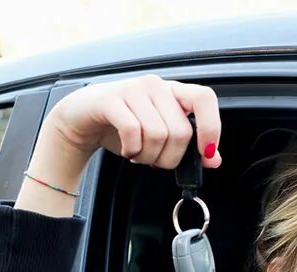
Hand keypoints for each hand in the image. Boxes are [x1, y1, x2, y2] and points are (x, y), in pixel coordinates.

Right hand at [44, 74, 222, 169]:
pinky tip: (127, 150)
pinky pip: (133, 132)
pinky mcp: (111, 99)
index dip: (211, 127)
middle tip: (156, 160)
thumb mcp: (161, 137)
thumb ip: (189, 147)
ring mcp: (133, 89)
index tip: (206, 153)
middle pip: (180, 131)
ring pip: (157, 135)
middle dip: (169, 157)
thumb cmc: (123, 125)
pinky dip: (132, 150)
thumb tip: (214, 160)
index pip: (205, 99)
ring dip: (148, 156)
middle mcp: (156, 86)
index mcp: (173, 92)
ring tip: (138, 154)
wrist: (82, 118)